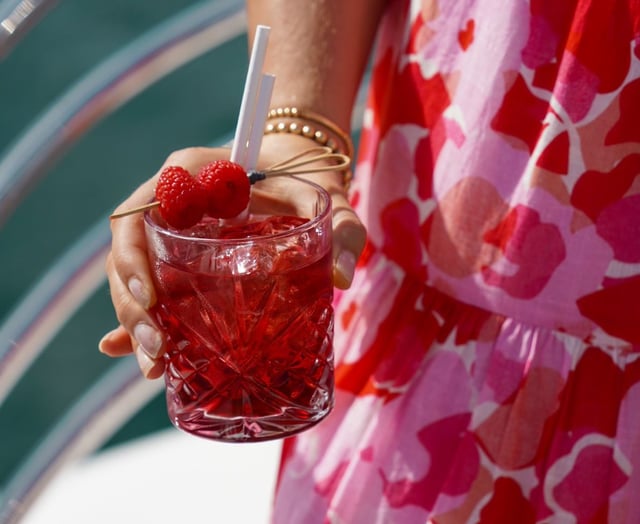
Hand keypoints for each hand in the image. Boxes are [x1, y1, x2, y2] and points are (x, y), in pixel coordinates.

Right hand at [99, 137, 365, 378]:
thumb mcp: (327, 200)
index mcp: (194, 174)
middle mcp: (173, 199)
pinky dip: (145, 322)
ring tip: (155, 365)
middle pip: (128, 249)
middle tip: (157, 348)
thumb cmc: (307, 180)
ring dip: (135, 320)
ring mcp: (173, 228)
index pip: (143, 210)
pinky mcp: (179, 254)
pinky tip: (147, 360)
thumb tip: (343, 279)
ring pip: (132, 272)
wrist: (297, 169)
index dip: (134, 257)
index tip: (153, 299)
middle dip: (132, 304)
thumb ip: (342, 229)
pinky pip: (151, 285)